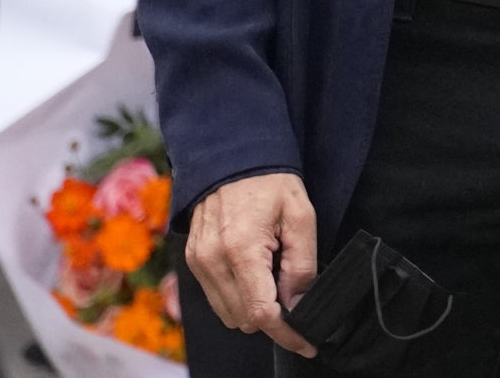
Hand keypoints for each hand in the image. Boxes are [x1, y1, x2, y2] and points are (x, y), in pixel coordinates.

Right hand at [185, 172, 320, 357]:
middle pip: (244, 319)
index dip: (287, 334)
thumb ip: (302, 265)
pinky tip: (254, 272)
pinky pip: (216, 298)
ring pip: (229, 314)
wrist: (233, 156)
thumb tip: (298, 305)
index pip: (262, 312)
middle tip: (292, 290)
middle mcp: (212, 260)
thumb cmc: (270, 182)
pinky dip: (238, 296)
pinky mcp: (193, 261)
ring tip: (272, 273)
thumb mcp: (301, 216)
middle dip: (273, 316)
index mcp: (241, 248)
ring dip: (254, 308)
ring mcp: (198, 262)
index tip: (307, 343)